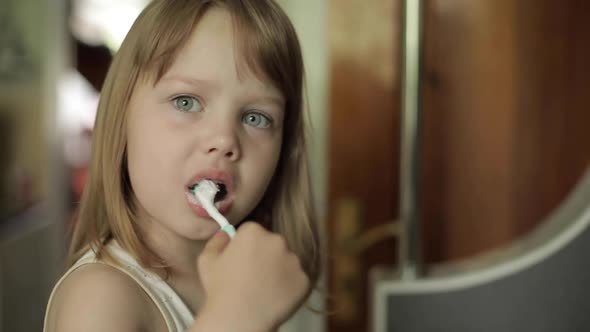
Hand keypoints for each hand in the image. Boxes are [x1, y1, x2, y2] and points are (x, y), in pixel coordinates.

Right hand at [195, 222, 309, 331]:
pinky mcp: (304, 279)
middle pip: (272, 243)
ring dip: (278, 270)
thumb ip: (217, 241)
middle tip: (253, 275)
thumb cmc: (221, 289)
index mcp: (254, 232)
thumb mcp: (207, 260)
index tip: (241, 260)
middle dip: (265, 255)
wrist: (240, 318)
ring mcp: (294, 260)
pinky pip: (297, 279)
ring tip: (263, 288)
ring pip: (287, 261)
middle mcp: (277, 240)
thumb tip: (226, 234)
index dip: (245, 246)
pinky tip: (274, 297)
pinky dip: (289, 286)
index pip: (252, 231)